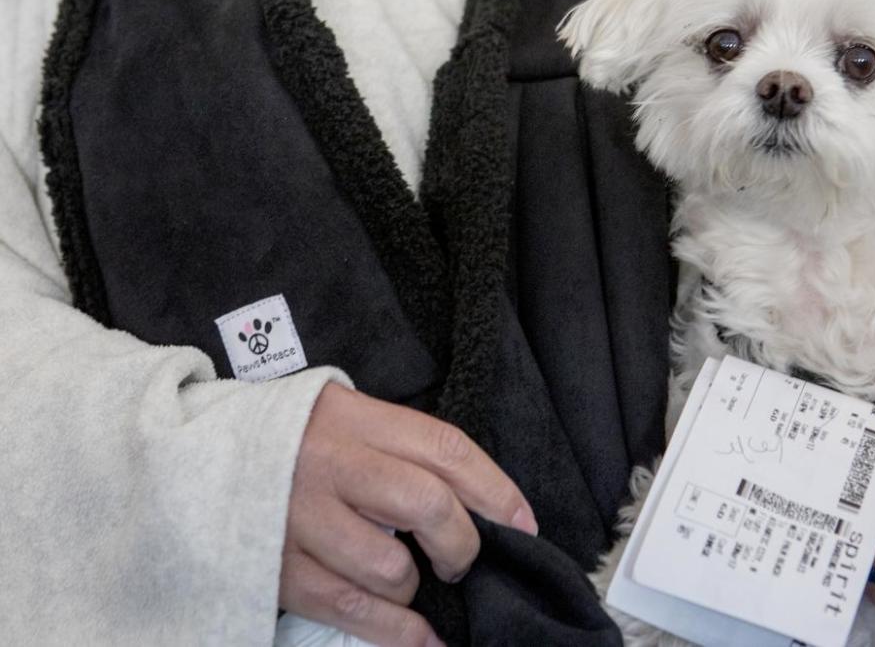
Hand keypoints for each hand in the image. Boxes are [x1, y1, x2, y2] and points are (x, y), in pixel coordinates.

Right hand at [279, 384, 538, 645]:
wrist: (183, 457)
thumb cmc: (284, 440)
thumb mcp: (340, 416)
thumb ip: (397, 447)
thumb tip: (476, 500)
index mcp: (352, 417)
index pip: (444, 447)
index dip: (495, 490)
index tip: (524, 525)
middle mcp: (329, 463)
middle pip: (427, 504)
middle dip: (461, 544)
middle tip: (463, 561)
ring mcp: (298, 519)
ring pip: (390, 568)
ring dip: (416, 588)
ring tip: (415, 584)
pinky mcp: (276, 568)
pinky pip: (351, 610)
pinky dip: (397, 631)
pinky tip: (422, 637)